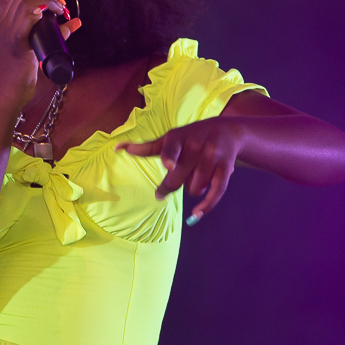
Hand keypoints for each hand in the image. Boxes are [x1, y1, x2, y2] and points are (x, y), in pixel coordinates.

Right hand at [0, 0, 79, 108]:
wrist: (5, 97)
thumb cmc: (18, 77)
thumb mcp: (34, 51)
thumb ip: (52, 35)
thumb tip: (74, 22)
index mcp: (4, 25)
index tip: (57, 3)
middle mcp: (3, 25)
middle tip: (62, 6)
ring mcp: (7, 33)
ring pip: (25, 1)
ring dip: (46, 0)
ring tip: (60, 9)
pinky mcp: (15, 44)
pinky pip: (26, 17)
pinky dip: (40, 10)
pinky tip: (52, 14)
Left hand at [116, 117, 243, 224]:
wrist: (228, 130)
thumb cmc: (191, 136)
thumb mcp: (170, 138)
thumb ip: (146, 147)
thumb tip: (117, 148)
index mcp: (178, 137)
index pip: (172, 148)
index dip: (170, 157)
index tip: (169, 166)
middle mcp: (196, 145)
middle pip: (179, 178)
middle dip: (170, 186)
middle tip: (162, 191)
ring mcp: (212, 157)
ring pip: (195, 188)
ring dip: (192, 189)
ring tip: (194, 176)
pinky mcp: (226, 168)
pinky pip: (217, 191)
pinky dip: (207, 205)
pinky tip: (196, 214)